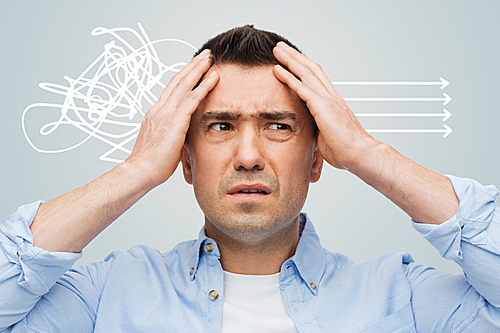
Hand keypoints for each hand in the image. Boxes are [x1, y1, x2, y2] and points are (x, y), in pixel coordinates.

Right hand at [124, 49, 218, 186]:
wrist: (140, 171)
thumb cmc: (150, 164)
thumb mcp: (163, 143)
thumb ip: (173, 134)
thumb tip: (182, 136)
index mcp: (156, 113)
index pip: (172, 88)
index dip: (185, 75)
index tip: (195, 66)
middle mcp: (160, 108)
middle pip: (178, 80)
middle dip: (193, 65)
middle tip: (206, 54)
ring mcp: (166, 113)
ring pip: (185, 84)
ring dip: (199, 68)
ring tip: (211, 58)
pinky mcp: (175, 121)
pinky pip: (193, 98)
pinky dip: (204, 85)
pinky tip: (214, 77)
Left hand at [272, 42, 379, 170]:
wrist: (360, 154)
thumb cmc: (346, 150)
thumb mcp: (326, 136)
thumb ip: (317, 128)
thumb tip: (310, 131)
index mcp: (333, 103)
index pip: (317, 79)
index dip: (304, 67)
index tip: (292, 61)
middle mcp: (331, 96)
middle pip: (311, 69)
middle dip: (295, 57)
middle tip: (281, 48)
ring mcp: (328, 99)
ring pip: (306, 72)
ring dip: (290, 60)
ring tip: (277, 51)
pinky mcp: (322, 106)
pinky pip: (302, 87)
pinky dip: (289, 77)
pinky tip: (278, 69)